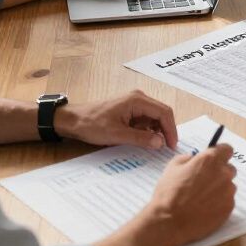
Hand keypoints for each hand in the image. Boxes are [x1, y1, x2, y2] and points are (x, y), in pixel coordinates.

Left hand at [57, 89, 178, 149]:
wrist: (74, 120)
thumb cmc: (92, 124)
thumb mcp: (117, 135)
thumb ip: (140, 138)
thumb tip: (160, 142)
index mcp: (137, 100)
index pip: (163, 112)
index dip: (171, 129)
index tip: (171, 145)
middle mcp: (139, 98)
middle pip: (161, 113)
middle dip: (166, 130)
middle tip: (166, 148)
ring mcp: (134, 103)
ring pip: (154, 117)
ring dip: (157, 131)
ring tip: (154, 146)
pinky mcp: (130, 109)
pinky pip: (145, 119)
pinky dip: (148, 130)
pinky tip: (144, 141)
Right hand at [149, 145, 237, 245]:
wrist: (169, 223)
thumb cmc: (169, 193)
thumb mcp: (173, 167)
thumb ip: (189, 158)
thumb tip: (195, 159)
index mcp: (210, 160)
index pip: (227, 149)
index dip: (220, 154)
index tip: (214, 160)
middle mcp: (223, 173)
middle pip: (229, 168)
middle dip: (219, 172)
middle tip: (204, 182)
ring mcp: (228, 191)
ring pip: (229, 186)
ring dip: (220, 189)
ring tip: (202, 198)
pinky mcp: (229, 208)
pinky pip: (228, 200)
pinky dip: (220, 203)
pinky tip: (205, 208)